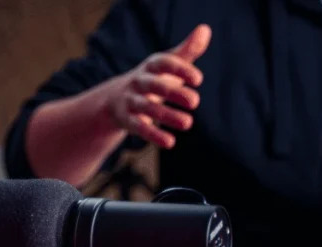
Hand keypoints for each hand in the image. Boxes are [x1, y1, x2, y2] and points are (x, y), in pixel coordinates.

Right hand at [106, 24, 211, 149]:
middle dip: (174, 93)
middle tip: (195, 102)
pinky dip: (154, 135)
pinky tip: (170, 142)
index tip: (199, 79)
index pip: (164, 64)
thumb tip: (205, 29)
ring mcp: (131, 101)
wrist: (115, 98)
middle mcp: (139, 82)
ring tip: (188, 123)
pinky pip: (139, 128)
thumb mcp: (167, 64)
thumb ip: (188, 50)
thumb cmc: (152, 78)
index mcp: (151, 66)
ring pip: (148, 109)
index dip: (180, 70)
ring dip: (168, 116)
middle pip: (155, 86)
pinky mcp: (127, 120)